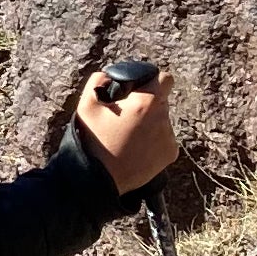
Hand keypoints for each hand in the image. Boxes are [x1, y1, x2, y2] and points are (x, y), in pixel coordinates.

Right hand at [75, 66, 179, 196]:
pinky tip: (135, 148)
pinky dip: (153, 140)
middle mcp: (163, 118)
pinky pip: (164, 138)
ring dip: (149, 123)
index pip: (164, 78)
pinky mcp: (170, 154)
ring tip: (128, 136)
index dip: (151, 81)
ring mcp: (169, 138)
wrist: (99, 180)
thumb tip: (109, 76)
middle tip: (126, 116)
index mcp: (146, 102)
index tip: (139, 90)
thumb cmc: (92, 141)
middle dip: (147, 104)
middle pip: (161, 101)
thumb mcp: (86, 105)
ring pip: (162, 120)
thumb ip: (98, 81)